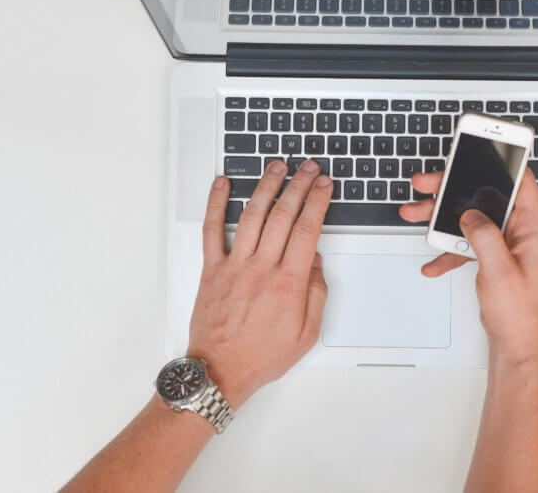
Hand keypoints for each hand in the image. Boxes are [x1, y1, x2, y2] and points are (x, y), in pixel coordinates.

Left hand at [187, 159, 331, 407]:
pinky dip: (216, 204)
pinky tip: (223, 184)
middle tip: (309, 168)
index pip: (307, 229)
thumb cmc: (261, 356)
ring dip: (266, 186)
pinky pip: (212, 230)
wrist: (221, 371)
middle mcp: (261, 269)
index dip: (318, 202)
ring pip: (252, 215)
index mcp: (288, 284)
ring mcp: (234, 266)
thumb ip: (316, 293)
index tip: (325, 185)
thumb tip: (315, 261)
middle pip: (283, 215)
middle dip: (299, 186)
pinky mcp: (212, 269)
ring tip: (277, 166)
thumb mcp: (306, 333)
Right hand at [398, 169, 537, 365]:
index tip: (479, 148)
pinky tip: (434, 261)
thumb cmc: (520, 311)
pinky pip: (466, 240)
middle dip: (453, 188)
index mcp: (533, 226)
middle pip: (486, 194)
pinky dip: (448, 247)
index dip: (501, 160)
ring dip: (442, 217)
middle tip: (428, 183)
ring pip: (471, 216)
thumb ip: (484, 237)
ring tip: (416, 213)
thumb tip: (469, 215)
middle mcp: (521, 229)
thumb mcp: (500, 270)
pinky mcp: (493, 253)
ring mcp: (506, 240)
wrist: (516, 340)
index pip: (520, 180)